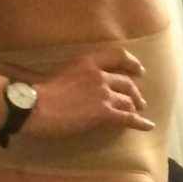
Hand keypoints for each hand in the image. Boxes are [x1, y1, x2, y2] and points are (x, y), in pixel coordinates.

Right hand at [21, 46, 153, 137]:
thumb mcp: (62, 72)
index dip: (131, 62)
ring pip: (127, 100)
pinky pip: (127, 118)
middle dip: (135, 91)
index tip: (138, 69)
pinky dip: (139, 122)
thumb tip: (79, 84)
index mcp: (87, 61)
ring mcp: (103, 94)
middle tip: (139, 99)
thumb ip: (76, 75)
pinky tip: (147, 126)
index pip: (117, 55)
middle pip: (126, 82)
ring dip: (135, 107)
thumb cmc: (41, 91)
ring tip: (138, 112)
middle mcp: (99, 75)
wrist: (36, 106)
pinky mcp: (103, 113)